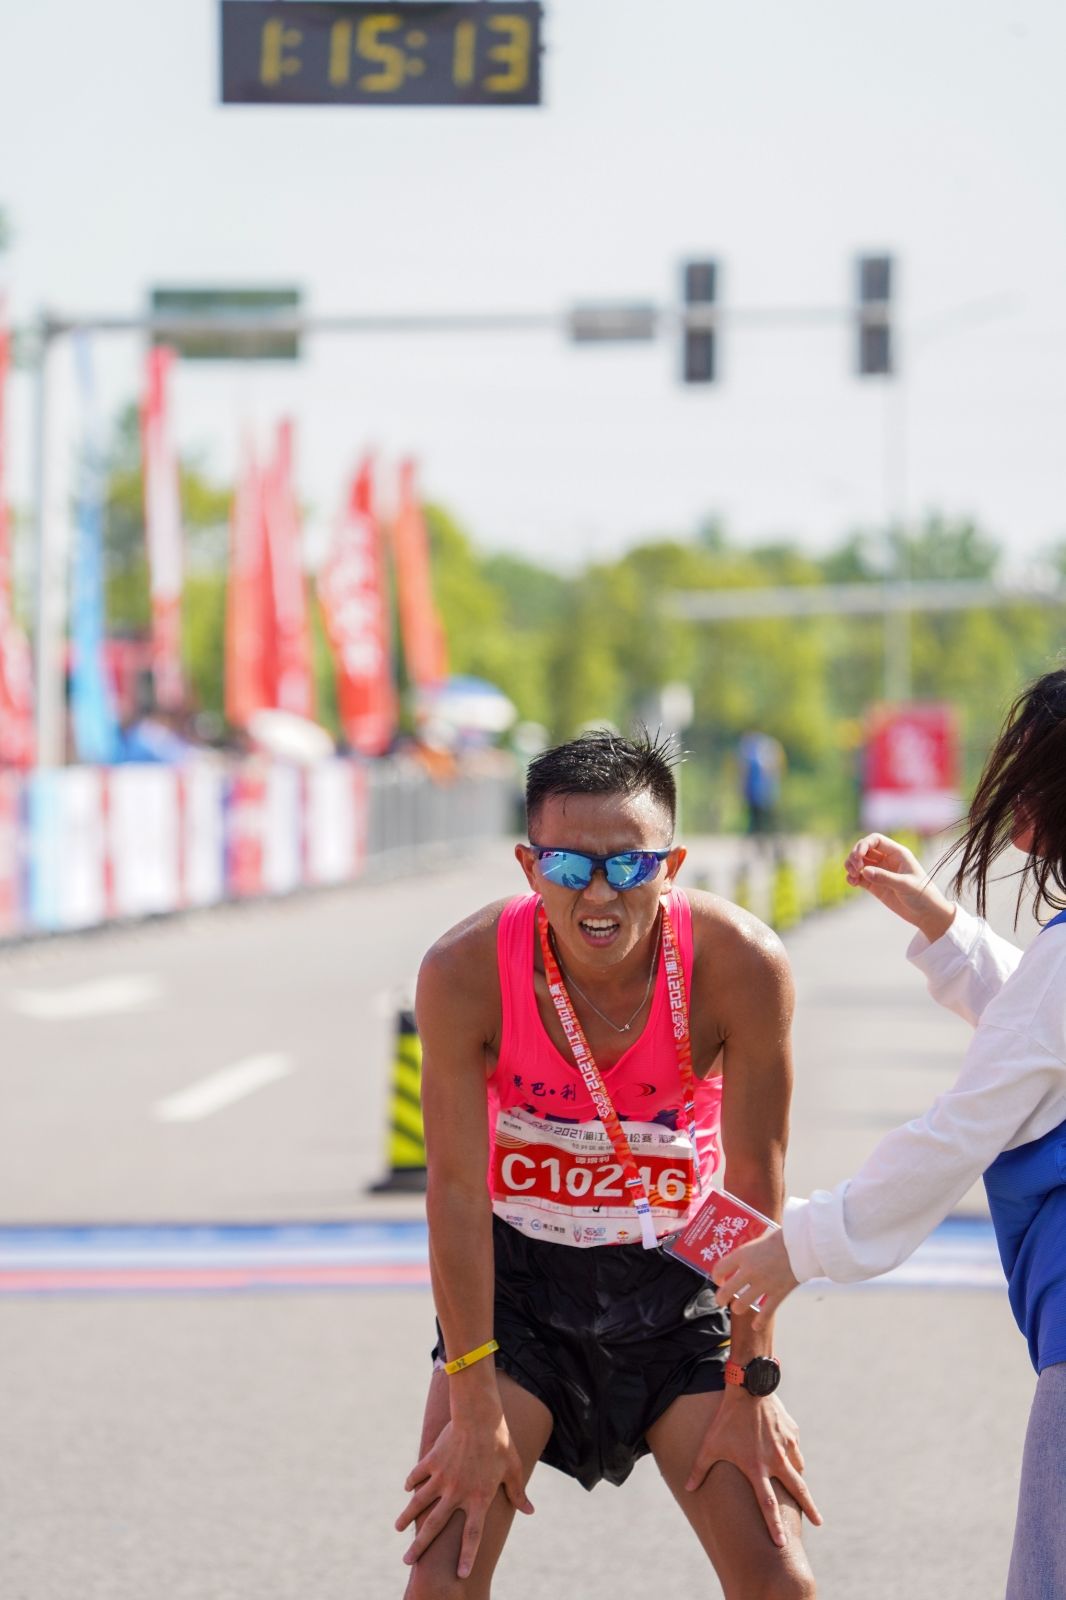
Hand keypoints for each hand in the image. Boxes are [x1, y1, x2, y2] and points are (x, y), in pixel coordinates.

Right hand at [395, 1409, 533, 1579]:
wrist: (479, 1416)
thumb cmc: (500, 1442)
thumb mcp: (514, 1469)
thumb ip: (517, 1493)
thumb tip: (530, 1511)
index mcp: (478, 1498)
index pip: (472, 1535)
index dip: (467, 1556)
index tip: (462, 1574)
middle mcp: (457, 1493)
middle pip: (435, 1526)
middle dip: (420, 1546)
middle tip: (407, 1561)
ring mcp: (442, 1477)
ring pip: (419, 1502)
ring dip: (406, 1517)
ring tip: (397, 1528)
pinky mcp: (432, 1460)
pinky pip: (418, 1475)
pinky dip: (411, 1482)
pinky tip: (407, 1489)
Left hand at [684, 1389, 821, 1544]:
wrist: (749, 1387)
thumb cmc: (727, 1418)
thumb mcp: (710, 1444)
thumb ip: (699, 1469)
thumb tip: (688, 1489)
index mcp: (757, 1468)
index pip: (768, 1504)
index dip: (774, 1525)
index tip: (782, 1543)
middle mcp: (776, 1460)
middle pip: (798, 1491)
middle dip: (810, 1508)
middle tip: (819, 1523)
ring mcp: (787, 1446)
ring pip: (798, 1469)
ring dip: (800, 1481)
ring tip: (803, 1490)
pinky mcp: (791, 1432)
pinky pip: (795, 1449)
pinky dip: (794, 1457)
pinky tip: (790, 1457)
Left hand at [714, 1228, 798, 1329]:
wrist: (802, 1244)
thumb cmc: (780, 1239)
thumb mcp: (758, 1241)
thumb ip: (748, 1254)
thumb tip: (739, 1262)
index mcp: (743, 1255)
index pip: (719, 1269)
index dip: (716, 1277)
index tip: (719, 1280)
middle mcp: (750, 1271)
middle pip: (726, 1291)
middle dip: (721, 1298)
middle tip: (721, 1300)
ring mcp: (763, 1284)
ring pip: (741, 1305)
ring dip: (738, 1308)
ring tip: (738, 1307)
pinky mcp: (778, 1294)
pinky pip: (765, 1313)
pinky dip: (759, 1322)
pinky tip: (755, 1326)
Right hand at [845, 833, 953, 940]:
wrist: (926, 914)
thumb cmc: (922, 895)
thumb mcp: (906, 885)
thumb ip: (885, 878)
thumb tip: (864, 871)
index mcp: (897, 854)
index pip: (875, 840)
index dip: (863, 845)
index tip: (858, 857)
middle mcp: (887, 860)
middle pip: (864, 849)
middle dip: (855, 856)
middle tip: (855, 868)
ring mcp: (880, 872)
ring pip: (859, 862)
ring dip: (851, 866)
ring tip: (853, 876)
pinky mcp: (875, 885)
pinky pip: (859, 877)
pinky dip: (852, 878)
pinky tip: (853, 883)